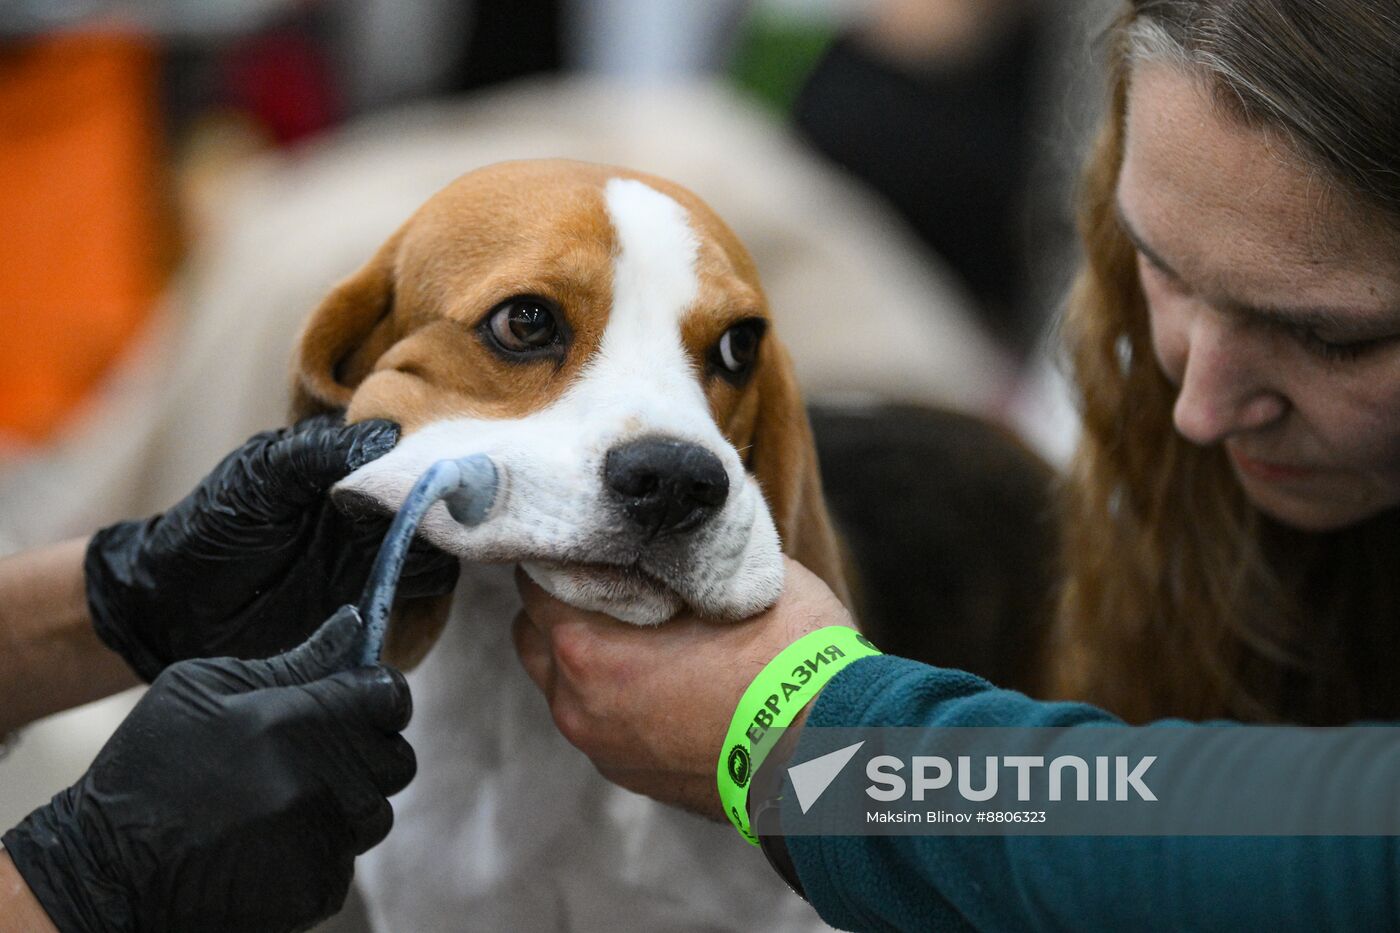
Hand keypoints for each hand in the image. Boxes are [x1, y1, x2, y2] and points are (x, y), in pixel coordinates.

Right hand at [1, 607, 414, 932]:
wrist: (108, 869)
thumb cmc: (149, 766)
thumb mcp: (202, 687)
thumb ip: (292, 661)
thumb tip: (352, 625)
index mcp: (300, 722)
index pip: (391, 697)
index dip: (378, 695)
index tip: (358, 700)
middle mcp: (325, 782)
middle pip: (395, 758)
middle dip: (364, 751)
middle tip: (311, 754)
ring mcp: (326, 840)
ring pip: (374, 811)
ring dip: (342, 802)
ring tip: (280, 801)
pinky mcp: (318, 888)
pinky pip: (346, 857)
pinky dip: (319, 849)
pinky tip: (269, 841)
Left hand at [85, 414, 458, 679]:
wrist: (173, 611)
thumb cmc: (209, 530)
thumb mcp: (257, 478)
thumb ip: (317, 454)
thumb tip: (390, 437)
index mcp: (343, 461)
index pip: (407, 441)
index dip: (429, 442)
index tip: (441, 451)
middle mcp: (371, 503)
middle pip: (437, 491)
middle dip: (445, 493)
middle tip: (436, 501)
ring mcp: (378, 552)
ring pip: (441, 537)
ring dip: (437, 538)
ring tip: (415, 541)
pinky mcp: (378, 601)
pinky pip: (426, 588)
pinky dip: (425, 583)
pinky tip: (405, 577)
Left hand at [512, 557, 855, 818]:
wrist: (838, 756)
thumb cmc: (794, 661)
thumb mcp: (738, 577)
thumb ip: (680, 553)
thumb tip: (667, 527)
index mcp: (589, 651)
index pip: (535, 579)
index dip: (565, 548)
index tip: (595, 534)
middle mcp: (579, 707)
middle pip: (534, 633)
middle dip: (564, 601)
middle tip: (615, 575)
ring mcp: (604, 749)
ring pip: (563, 682)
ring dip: (587, 651)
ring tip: (643, 626)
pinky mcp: (633, 777)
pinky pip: (601, 719)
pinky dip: (614, 692)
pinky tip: (664, 671)